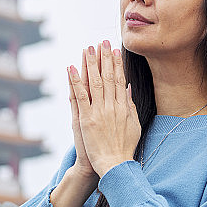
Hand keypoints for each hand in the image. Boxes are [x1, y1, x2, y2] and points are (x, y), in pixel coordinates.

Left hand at [68, 40, 140, 176]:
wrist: (114, 164)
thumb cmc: (124, 147)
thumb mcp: (134, 125)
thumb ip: (130, 106)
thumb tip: (128, 89)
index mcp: (124, 107)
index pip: (120, 80)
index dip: (117, 64)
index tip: (114, 50)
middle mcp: (112, 106)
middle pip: (108, 77)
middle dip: (104, 58)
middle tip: (102, 41)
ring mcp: (99, 111)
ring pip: (94, 82)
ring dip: (90, 64)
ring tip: (88, 48)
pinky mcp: (86, 119)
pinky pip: (80, 96)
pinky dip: (75, 81)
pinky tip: (71, 68)